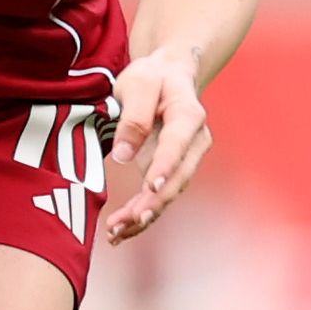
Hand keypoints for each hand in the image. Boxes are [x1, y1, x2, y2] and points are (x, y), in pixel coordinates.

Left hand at [100, 51, 213, 242]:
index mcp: (188, 114)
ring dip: (144, 216)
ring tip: (116, 233)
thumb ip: (133, 115)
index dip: (165, 166)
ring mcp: (184, 159)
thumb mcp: (138, 82)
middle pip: (178, 177)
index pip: (177, 144)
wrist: (167, 76)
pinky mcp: (171, 171)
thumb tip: (123, 155)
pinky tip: (121, 230)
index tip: (151, 186)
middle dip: (154, 202)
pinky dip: (140, 214)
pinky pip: (158, 196)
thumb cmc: (152, 77)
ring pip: (168, 193)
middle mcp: (194, 141)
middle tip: (130, 221)